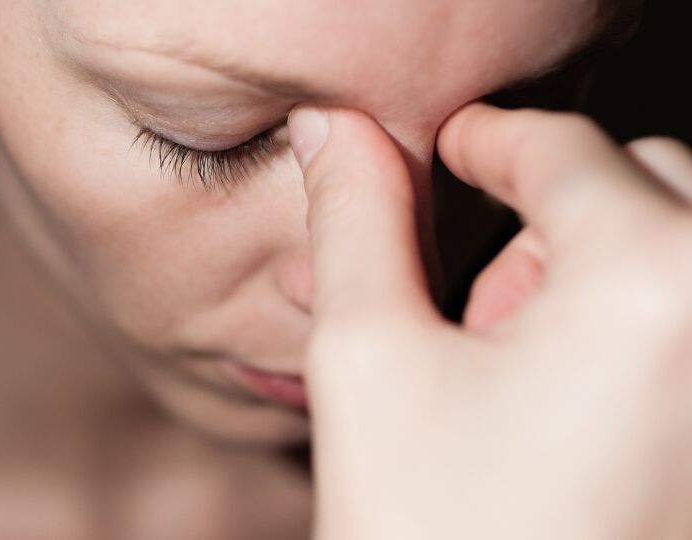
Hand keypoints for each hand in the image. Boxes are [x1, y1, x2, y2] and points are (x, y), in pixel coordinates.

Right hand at [288, 103, 691, 539]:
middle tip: (471, 316)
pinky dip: (648, 330)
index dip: (484, 142)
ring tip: (517, 377)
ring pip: (684, 251)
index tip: (445, 151)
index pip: (561, 148)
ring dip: (600, 275)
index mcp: (651, 280)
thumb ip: (354, 223)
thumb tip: (334, 131)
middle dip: (548, 222)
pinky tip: (573, 414)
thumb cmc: (434, 539)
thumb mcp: (370, 366)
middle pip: (642, 184)